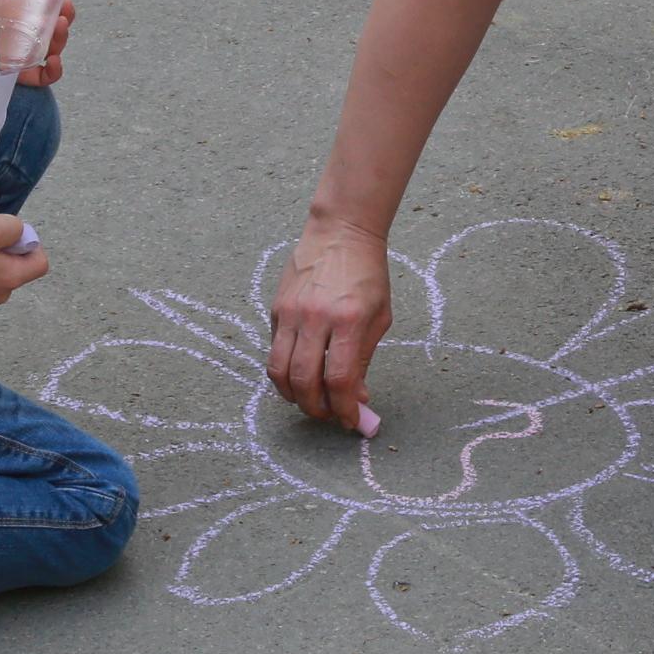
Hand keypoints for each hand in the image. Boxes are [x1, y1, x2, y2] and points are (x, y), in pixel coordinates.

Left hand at [0, 0, 74, 86]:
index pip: (48, 7)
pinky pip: (43, 76)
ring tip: (61, 25)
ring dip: (63, 38)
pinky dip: (54, 70)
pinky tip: (53, 59)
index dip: (60, 0)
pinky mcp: (18, 73)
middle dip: (67, 16)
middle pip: (55, 27)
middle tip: (66, 7)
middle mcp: (24, 33)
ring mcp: (23, 53)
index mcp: (18, 12)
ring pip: (54, 48)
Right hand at [265, 215, 394, 430]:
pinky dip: (285, 371)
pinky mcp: (276, 308)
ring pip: (279, 370)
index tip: (350, 421)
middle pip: (304, 381)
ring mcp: (291, 312)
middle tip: (328, 414)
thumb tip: (357, 398)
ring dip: (293, 396)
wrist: (341, 232)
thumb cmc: (367, 274)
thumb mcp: (379, 317)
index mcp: (348, 320)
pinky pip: (274, 351)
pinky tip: (300, 374)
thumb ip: (364, 358)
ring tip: (310, 400)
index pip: (339, 379)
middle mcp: (315, 317)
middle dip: (316, 408)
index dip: (344, 408)